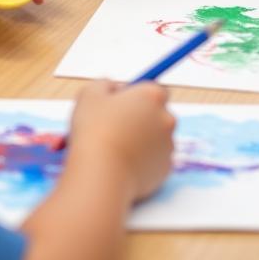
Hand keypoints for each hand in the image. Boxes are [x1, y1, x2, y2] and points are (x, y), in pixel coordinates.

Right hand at [67, 81, 175, 201]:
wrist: (101, 175)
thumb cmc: (94, 130)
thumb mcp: (90, 94)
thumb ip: (104, 84)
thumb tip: (112, 87)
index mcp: (152, 96)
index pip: (155, 90)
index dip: (137, 97)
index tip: (121, 105)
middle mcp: (167, 118)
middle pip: (158, 114)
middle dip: (142, 119)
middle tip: (118, 127)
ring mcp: (168, 146)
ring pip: (156, 139)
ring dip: (142, 141)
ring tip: (116, 148)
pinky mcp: (166, 170)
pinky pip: (154, 161)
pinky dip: (142, 162)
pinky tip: (123, 164)